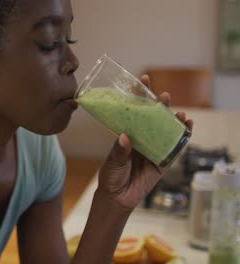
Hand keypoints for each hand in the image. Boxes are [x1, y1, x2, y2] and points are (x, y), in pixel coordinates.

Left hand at [96, 75, 193, 210]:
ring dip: (173, 120)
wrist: (117, 198)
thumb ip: (119, 151)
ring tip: (178, 112)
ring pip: (165, 131)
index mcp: (128, 134)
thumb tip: (124, 137)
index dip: (139, 96)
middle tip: (163, 96)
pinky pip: (174, 149)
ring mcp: (153, 150)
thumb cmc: (111, 176)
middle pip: (153, 119)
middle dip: (159, 106)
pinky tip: (187, 126)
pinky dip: (182, 138)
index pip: (134, 112)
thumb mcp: (112, 162)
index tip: (143, 80)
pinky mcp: (162, 162)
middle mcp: (142, 139)